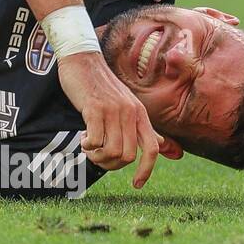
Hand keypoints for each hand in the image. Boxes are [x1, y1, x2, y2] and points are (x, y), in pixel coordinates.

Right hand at [56, 52, 160, 187]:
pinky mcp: (94, 108)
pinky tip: (82, 138)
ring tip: (88, 146)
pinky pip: (95, 141)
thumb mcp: (126, 103)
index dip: (146, 171)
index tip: (136, 185)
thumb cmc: (100, 84)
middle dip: (111, 164)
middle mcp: (130, 113)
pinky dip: (87, 146)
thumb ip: (141, 125)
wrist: (81, 58)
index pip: (152, 149)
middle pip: (128, 156)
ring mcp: (113, 110)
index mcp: (140, 113)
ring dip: (97, 156)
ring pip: (112, 151)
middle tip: (98, 156)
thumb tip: (161, 144)